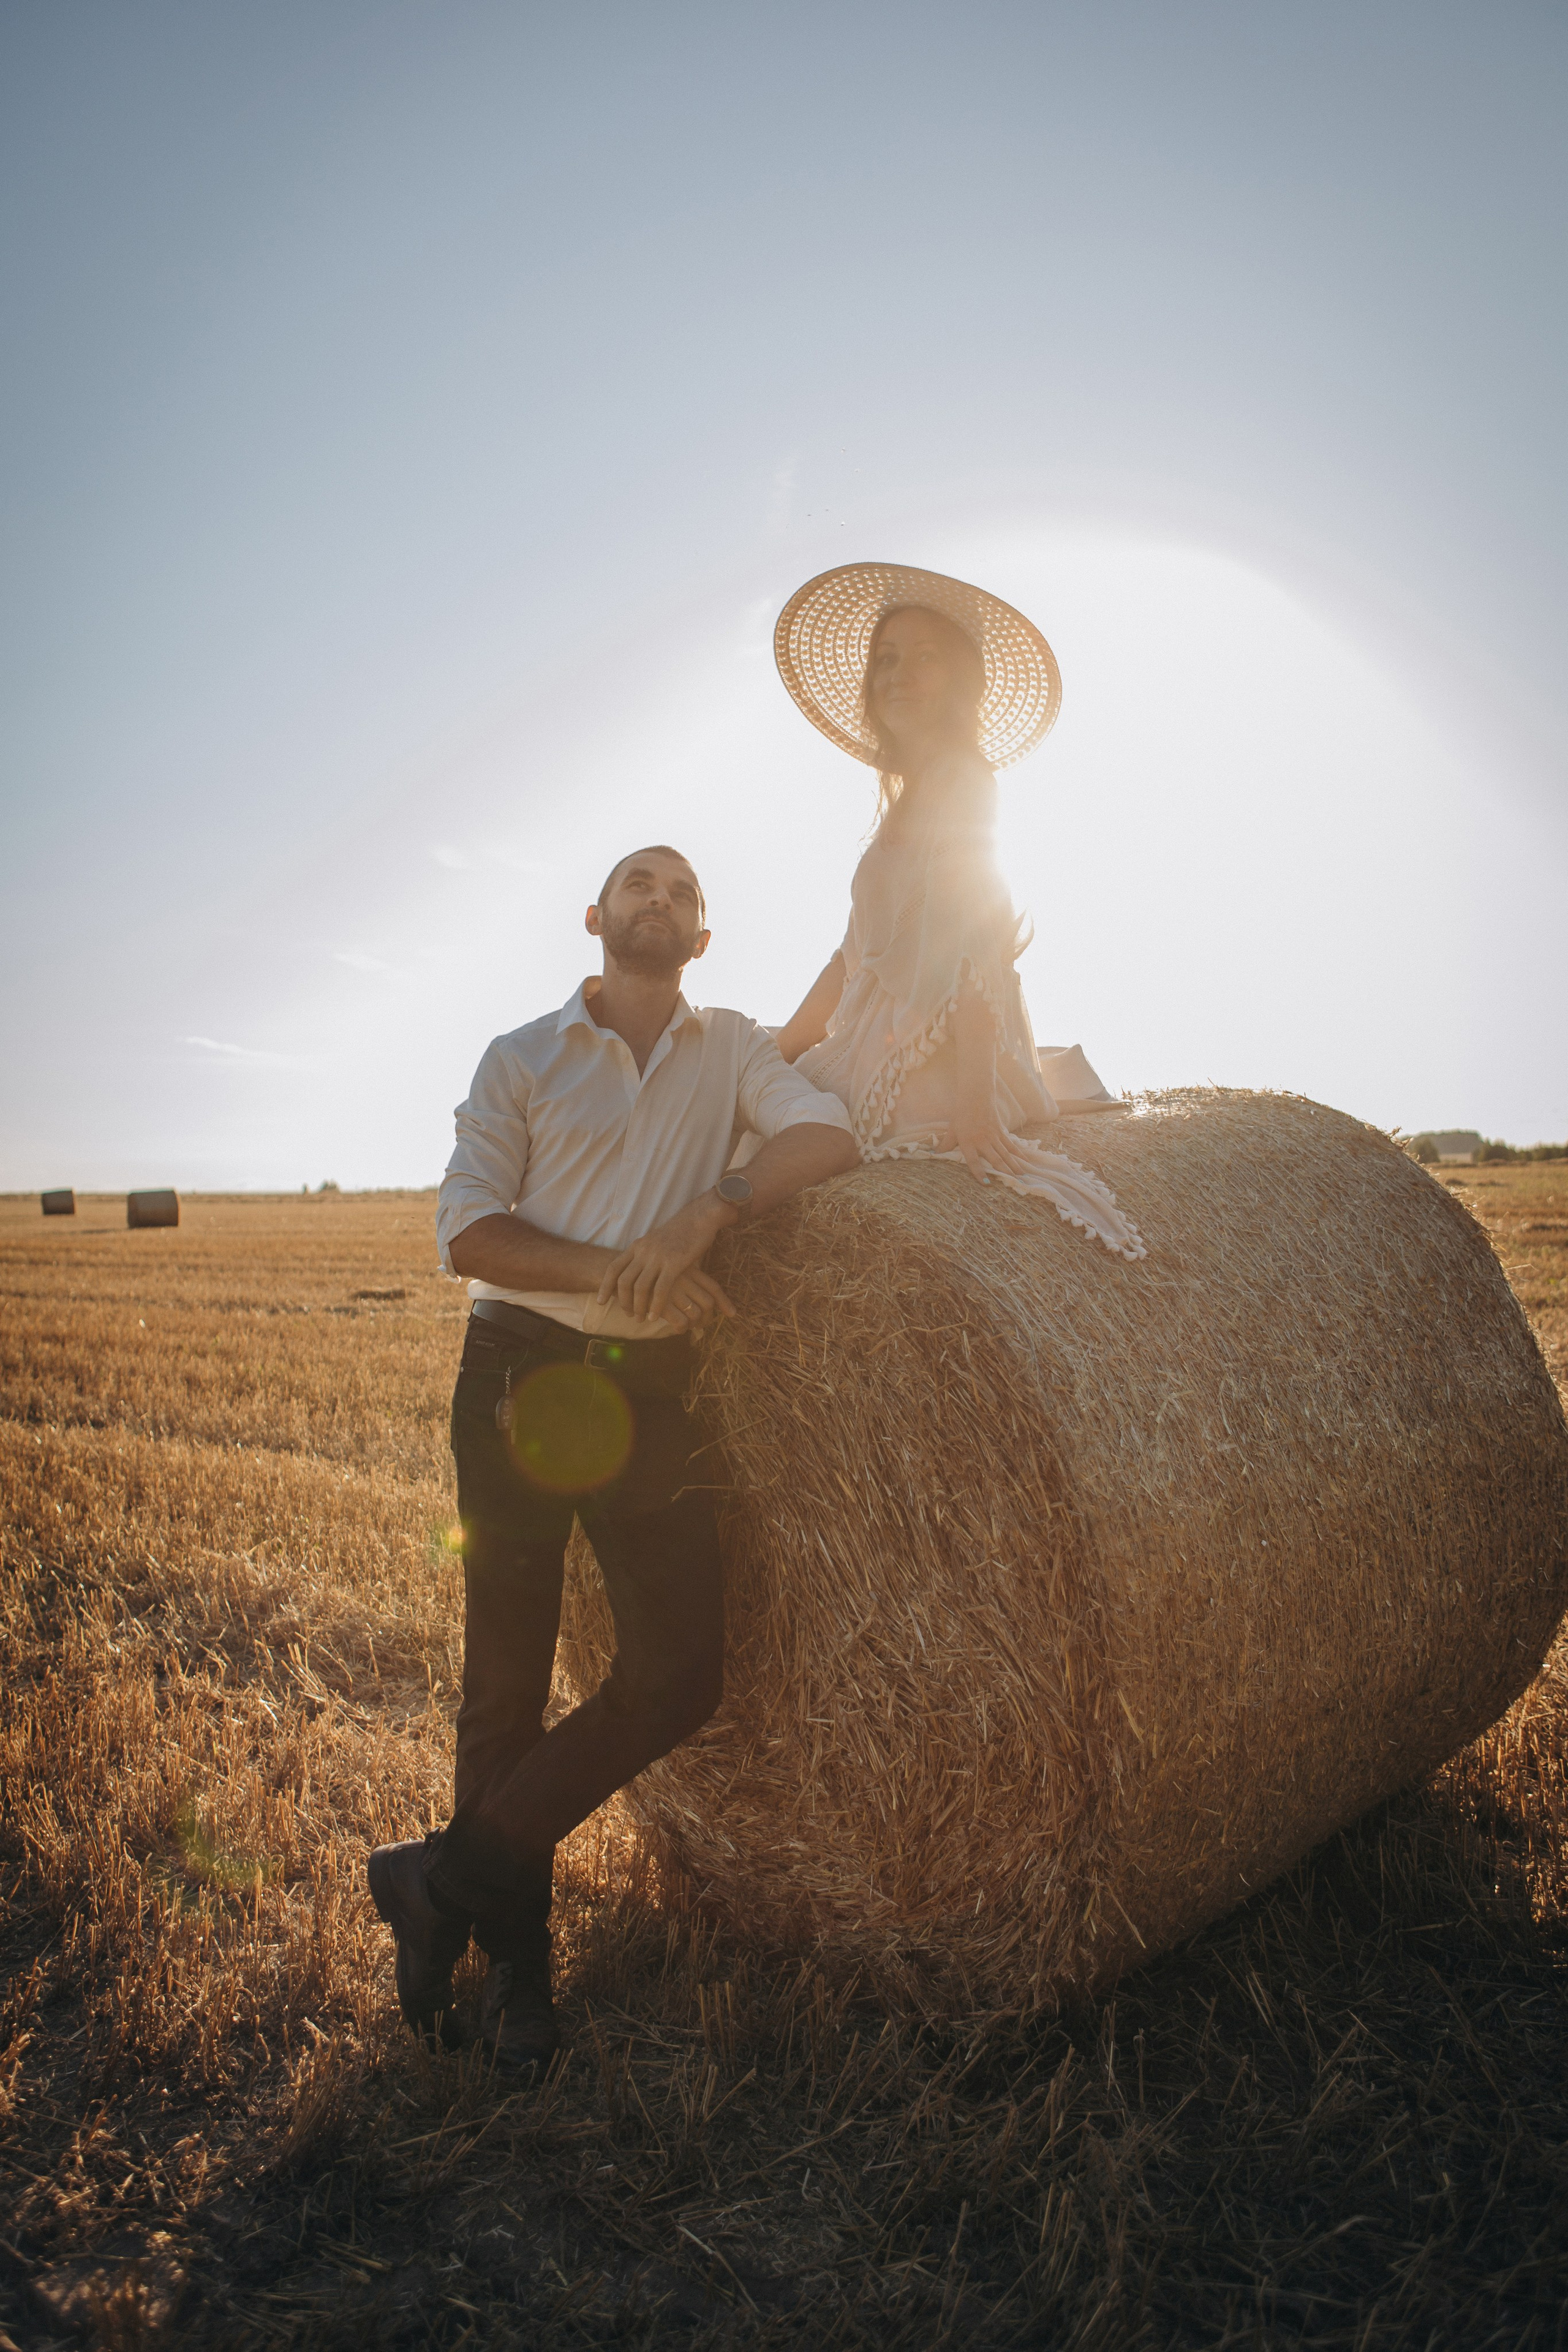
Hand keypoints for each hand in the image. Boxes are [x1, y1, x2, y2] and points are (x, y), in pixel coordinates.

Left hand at [595, 1198, 736, 1330]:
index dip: (604, 1286)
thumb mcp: (655, 1240)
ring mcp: (658, 1257)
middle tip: (627, 1314)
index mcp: (637, 1246)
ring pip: (640, 1288)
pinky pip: (660, 1290)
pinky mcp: (674, 1263)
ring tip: (641, 1319)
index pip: (613, 1268)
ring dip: (638, 1307)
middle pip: (624, 1281)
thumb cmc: (680, 1231)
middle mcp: (643, 1251)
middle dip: (623, 1301)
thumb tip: (640, 1270)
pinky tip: (655, 1316)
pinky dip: (655, 1306)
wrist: (699, 1217)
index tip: (601, 1301)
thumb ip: (645, 1254)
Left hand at [947, 1101, 1038, 1186]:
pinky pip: (1011, 1145)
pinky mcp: (1001, 1131)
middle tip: (1013, 1183)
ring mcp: (993, 1136)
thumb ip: (946, 1144)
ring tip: (1021, 1177)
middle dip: (1004, 1172)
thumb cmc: (962, 1113)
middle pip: (995, 1159)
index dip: (979, 1172)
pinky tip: (1026, 1162)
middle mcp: (982, 1140)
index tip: (986, 1183)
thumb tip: (934, 1155)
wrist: (976, 1095)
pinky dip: (1019, 1154)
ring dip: (1014, 1166)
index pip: (973, 1161)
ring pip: (1006, 1154)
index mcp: (968, 1142)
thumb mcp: (952, 1129)